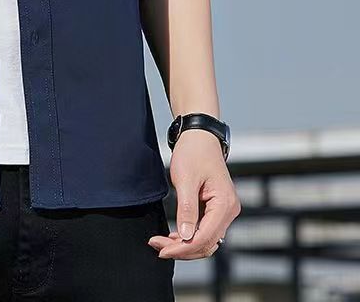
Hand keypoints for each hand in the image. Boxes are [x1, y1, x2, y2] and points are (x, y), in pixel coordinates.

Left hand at [148, 129, 240, 259]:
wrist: (199, 136)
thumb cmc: (193, 153)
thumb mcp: (185, 179)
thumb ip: (186, 209)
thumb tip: (185, 237)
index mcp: (225, 204)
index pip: (205, 238)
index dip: (182, 248)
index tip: (161, 249)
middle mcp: (229, 211)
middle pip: (207, 243)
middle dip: (181, 249)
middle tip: (157, 246)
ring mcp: (224, 211)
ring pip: (206, 239)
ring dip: (184, 245)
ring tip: (161, 242)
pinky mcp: (216, 209)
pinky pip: (205, 230)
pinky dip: (189, 236)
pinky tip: (173, 236)